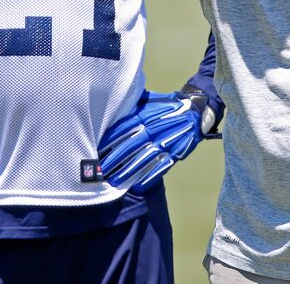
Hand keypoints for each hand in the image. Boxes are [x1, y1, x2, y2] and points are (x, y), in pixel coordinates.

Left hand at [97, 88, 219, 193]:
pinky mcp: (174, 153)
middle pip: (130, 146)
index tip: (95, 150)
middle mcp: (153, 129)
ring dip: (128, 171)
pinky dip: (149, 178)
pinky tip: (137, 186)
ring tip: (114, 182)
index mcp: (145, 116)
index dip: (109, 141)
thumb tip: (110, 107)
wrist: (194, 112)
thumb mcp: (148, 102)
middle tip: (99, 171)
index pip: (123, 129)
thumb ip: (131, 107)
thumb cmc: (165, 107)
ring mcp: (164, 142)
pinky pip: (160, 167)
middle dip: (114, 160)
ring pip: (143, 159)